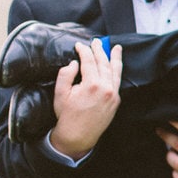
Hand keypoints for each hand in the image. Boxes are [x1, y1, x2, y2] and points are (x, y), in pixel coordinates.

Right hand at [49, 39, 120, 157]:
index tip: (80, 45)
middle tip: (96, 41)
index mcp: (92, 85)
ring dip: (115, 58)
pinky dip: (117, 71)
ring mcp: (113, 94)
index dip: (84, 51)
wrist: (78, 136)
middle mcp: (106, 88)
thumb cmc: (67, 115)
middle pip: (103, 63)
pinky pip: (117, 81)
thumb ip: (66, 74)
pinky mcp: (116, 100)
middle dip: (99, 50)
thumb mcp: (60, 93)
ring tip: (116, 48)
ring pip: (115, 71)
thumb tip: (75, 63)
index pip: (89, 61)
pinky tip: (116, 66)